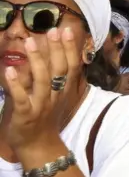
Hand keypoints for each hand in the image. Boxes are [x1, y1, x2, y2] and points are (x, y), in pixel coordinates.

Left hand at [3, 28, 80, 150]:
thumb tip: (44, 51)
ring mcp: (42, 106)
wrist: (39, 146)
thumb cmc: (44, 117)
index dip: (70, 48)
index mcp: (64, 90)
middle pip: (59, 70)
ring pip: (42, 81)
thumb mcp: (52, 96)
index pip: (71, 65)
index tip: (66, 30)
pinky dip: (16, 85)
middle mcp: (56, 96)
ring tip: (30, 42)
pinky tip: (9, 70)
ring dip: (36, 61)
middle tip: (52, 30)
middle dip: (57, 49)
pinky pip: (22, 99)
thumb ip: (49, 76)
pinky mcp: (26, 115)